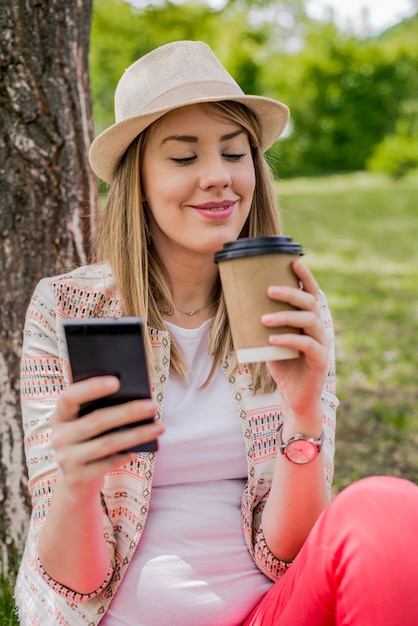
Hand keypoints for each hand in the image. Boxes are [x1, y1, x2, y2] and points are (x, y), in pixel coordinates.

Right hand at [51, 376, 163, 497]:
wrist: (75, 479)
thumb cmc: (88, 439)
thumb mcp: (84, 421)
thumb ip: (95, 404)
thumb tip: (126, 385)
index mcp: (60, 416)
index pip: (70, 397)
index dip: (92, 387)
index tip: (117, 381)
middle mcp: (59, 437)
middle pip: (97, 421)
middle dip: (128, 412)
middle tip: (153, 405)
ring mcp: (66, 459)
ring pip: (108, 443)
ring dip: (137, 434)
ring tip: (159, 427)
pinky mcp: (78, 477)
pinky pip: (108, 464)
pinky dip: (126, 455)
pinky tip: (142, 448)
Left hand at [261, 260, 329, 425]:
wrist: (295, 397)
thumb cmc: (282, 366)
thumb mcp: (270, 341)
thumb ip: (264, 324)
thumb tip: (237, 304)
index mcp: (308, 320)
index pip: (311, 293)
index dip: (305, 277)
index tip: (293, 262)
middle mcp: (318, 328)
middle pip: (309, 302)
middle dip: (289, 293)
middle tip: (268, 290)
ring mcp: (322, 343)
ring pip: (309, 321)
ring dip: (285, 316)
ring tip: (263, 319)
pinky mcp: (320, 360)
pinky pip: (306, 345)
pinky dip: (288, 340)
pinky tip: (272, 339)